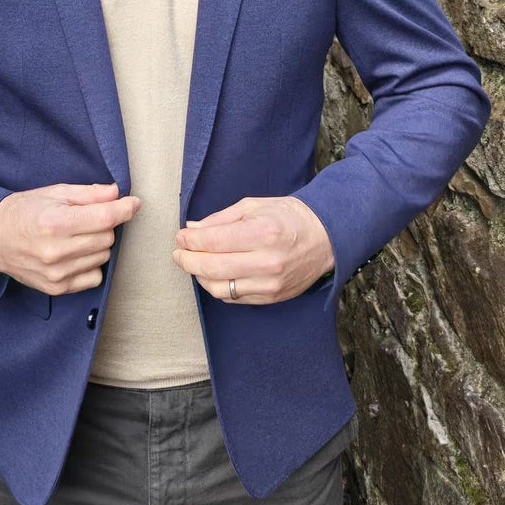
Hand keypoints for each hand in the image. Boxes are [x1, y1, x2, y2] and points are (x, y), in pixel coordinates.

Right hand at [0, 183, 140, 294]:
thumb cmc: (24, 211)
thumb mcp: (55, 193)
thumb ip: (88, 194)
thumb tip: (116, 193)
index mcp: (56, 222)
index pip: (105, 218)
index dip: (125, 209)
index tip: (133, 203)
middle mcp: (57, 251)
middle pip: (107, 237)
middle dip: (105, 224)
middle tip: (88, 218)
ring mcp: (57, 273)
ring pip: (103, 256)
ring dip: (98, 244)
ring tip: (77, 235)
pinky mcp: (56, 288)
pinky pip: (94, 277)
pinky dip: (92, 264)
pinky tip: (76, 254)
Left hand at [172, 196, 333, 303]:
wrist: (326, 237)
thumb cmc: (289, 216)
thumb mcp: (254, 206)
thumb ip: (221, 219)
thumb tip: (192, 229)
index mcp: (263, 232)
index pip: (214, 241)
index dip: (190, 240)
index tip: (180, 236)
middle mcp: (267, 262)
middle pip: (212, 268)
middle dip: (187, 260)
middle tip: (178, 253)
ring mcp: (270, 284)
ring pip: (219, 288)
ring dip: (200, 276)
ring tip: (194, 263)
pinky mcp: (272, 298)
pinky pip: (234, 298)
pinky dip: (218, 287)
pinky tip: (213, 274)